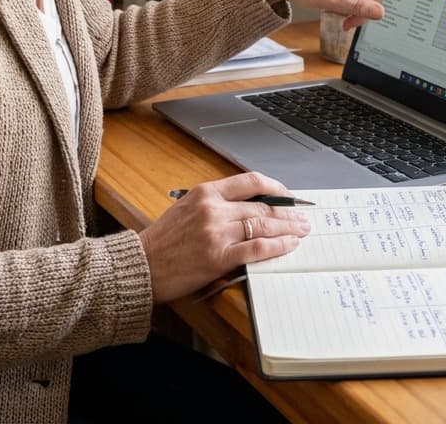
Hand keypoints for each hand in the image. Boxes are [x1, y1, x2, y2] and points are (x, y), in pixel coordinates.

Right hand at [137, 172, 311, 302]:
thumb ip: (215, 205)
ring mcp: (216, 232)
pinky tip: (289, 245)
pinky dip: (277, 246)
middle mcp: (213, 208)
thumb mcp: (186, 209)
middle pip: (261, 206)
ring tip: (302, 231)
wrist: (142, 265)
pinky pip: (257, 248)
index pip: (249, 181)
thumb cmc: (162, 240)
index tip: (287, 195)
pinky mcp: (219, 257)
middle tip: (303, 216)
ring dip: (288, 228)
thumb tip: (249, 209)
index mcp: (205, 192)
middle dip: (287, 212)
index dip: (274, 187)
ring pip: (263, 225)